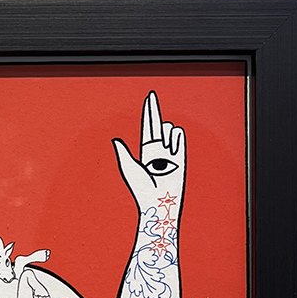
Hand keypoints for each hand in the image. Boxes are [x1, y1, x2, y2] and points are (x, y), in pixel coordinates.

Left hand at [112, 91, 185, 214]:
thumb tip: (115, 140)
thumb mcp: (129, 168)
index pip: (148, 126)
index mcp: (146, 150)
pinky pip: (178, 135)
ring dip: (163, 135)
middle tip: (151, 99)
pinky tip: (171, 150)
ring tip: (162, 153)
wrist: (159, 200)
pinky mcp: (181, 155)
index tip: (150, 97)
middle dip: (154, 111)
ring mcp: (171, 151)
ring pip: (168, 128)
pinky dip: (174, 138)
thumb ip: (123, 152)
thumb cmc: (142, 189)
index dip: (149, 112)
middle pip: (158, 124)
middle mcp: (159, 149)